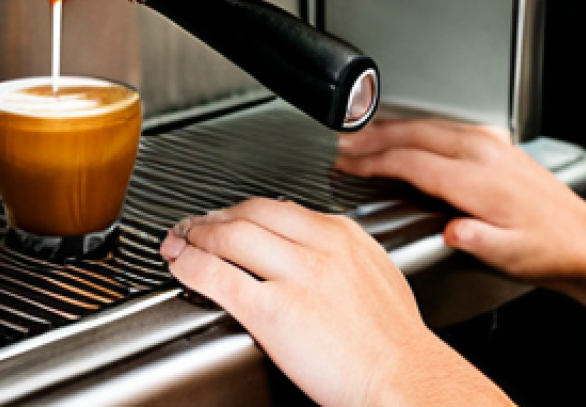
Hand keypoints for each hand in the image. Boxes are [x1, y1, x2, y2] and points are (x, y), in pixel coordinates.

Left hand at [161, 198, 511, 406]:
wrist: (404, 378)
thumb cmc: (395, 340)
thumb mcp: (377, 273)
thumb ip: (346, 253)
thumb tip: (322, 248)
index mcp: (343, 234)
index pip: (281, 207)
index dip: (246, 210)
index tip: (232, 218)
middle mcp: (319, 246)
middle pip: (252, 213)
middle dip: (217, 216)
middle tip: (197, 225)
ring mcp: (296, 276)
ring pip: (232, 237)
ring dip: (198, 235)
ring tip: (181, 241)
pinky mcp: (275, 312)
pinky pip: (222, 278)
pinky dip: (194, 268)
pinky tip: (181, 267)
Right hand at [336, 118, 585, 289]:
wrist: (583, 238)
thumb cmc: (548, 249)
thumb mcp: (510, 254)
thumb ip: (476, 239)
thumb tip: (450, 230)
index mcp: (480, 179)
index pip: (413, 162)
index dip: (375, 162)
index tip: (348, 165)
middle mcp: (483, 151)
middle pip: (415, 133)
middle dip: (374, 136)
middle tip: (343, 143)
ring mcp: (489, 141)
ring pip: (428, 125)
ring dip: (392, 129)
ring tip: (363, 136)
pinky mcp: (494, 141)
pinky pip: (443, 126)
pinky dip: (415, 129)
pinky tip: (405, 135)